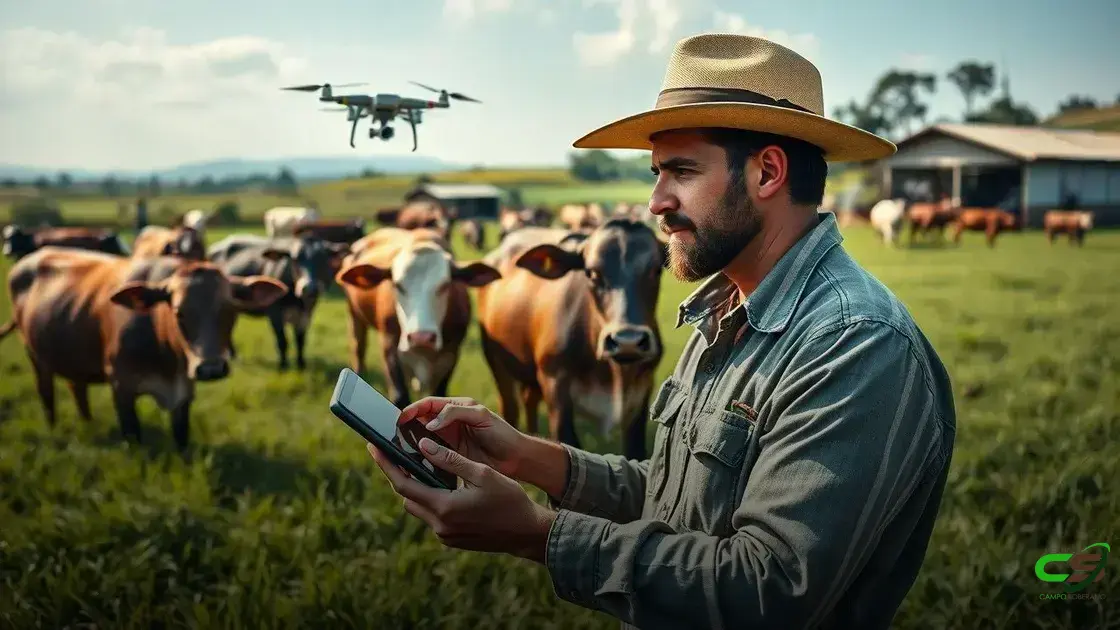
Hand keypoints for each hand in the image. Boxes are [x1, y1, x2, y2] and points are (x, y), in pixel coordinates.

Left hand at [367, 438, 555, 563]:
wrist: (527, 532)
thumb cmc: (509, 499)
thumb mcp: (481, 473)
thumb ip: (450, 459)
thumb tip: (423, 445)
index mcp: (444, 507)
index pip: (403, 484)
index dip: (386, 464)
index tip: (373, 447)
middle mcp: (440, 525)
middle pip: (407, 497)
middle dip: (399, 476)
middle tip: (394, 454)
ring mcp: (445, 535)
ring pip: (419, 508)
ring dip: (416, 488)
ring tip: (416, 466)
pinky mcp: (452, 539)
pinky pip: (432, 517)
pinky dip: (430, 499)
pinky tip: (439, 486)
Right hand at [397, 397, 524, 477]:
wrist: (516, 458)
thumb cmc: (502, 433)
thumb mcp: (480, 416)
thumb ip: (455, 414)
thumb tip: (430, 423)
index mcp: (456, 407)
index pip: (428, 404)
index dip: (413, 409)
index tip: (401, 418)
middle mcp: (450, 422)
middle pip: (421, 420)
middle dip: (406, 425)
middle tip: (392, 434)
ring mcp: (450, 440)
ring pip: (424, 438)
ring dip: (411, 442)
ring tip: (398, 448)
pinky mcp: (452, 456)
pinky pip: (431, 454)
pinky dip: (421, 456)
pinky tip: (413, 462)